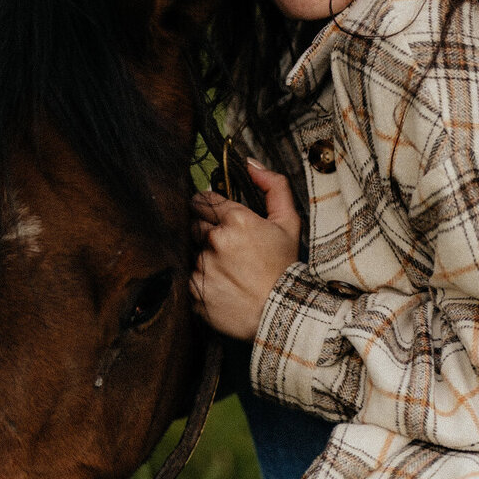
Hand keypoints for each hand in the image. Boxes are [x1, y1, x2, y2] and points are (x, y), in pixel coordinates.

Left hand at [189, 158, 300, 339]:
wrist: (282, 314)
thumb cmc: (286, 267)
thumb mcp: (289, 223)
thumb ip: (273, 186)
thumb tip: (251, 164)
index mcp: (235, 220)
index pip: (202, 200)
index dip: (208, 207)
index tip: (216, 216)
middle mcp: (215, 241)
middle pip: (194, 224)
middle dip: (206, 231)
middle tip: (228, 246)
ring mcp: (202, 267)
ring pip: (192, 251)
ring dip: (205, 256)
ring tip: (228, 269)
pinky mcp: (194, 291)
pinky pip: (190, 277)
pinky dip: (202, 280)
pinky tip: (223, 285)